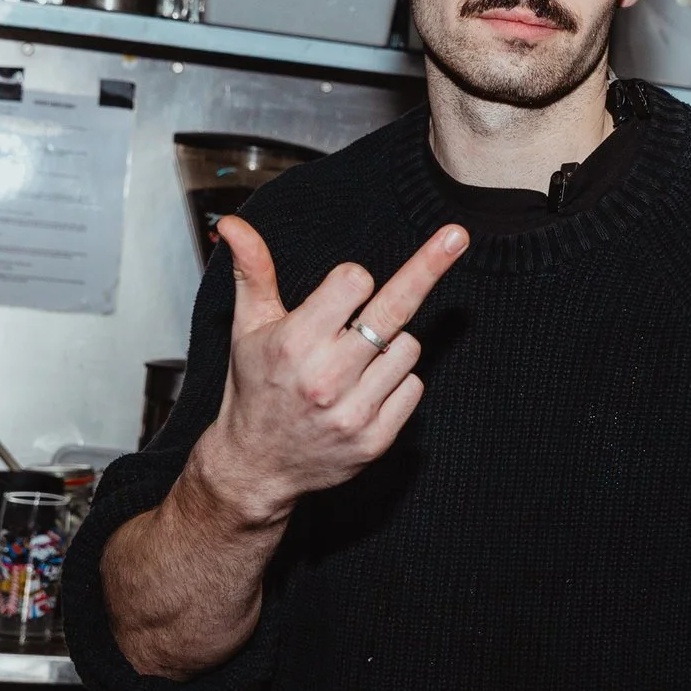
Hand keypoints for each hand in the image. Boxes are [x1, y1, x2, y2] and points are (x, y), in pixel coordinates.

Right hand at [186, 217, 468, 523]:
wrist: (256, 465)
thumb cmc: (255, 387)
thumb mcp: (248, 327)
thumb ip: (251, 271)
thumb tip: (234, 224)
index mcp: (294, 343)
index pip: (353, 282)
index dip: (351, 280)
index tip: (343, 291)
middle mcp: (326, 378)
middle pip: (394, 309)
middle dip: (428, 266)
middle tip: (456, 236)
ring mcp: (354, 412)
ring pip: (408, 348)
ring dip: (390, 345)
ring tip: (354, 362)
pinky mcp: (376, 439)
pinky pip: (413, 387)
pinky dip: (397, 382)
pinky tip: (365, 391)